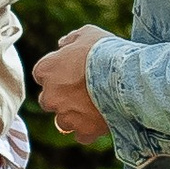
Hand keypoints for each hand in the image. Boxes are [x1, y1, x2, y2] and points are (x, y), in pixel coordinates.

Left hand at [34, 26, 111, 143]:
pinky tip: (101, 119)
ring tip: (95, 105)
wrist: (127, 75)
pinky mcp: (84, 130)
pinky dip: (89, 129)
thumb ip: (71, 40)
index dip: (57, 72)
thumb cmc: (105, 50)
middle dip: (62, 96)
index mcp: (46, 69)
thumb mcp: (88, 33)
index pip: (42, 74)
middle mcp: (50, 96)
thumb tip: (62, 44)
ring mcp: (66, 116)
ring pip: (63, 120)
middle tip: (83, 89)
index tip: (71, 70)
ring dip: (74, 114)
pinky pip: (82, 135)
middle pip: (49, 99)